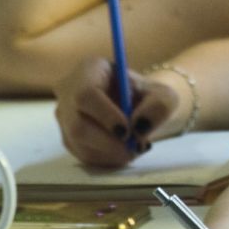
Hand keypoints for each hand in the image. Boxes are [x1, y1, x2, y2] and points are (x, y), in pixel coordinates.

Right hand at [53, 57, 177, 166]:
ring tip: (136, 147)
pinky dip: (108, 159)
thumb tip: (139, 126)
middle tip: (135, 147)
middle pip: (77, 124)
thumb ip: (158, 107)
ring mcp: (65, 116)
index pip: (86, 94)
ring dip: (111, 152)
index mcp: (90, 69)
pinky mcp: (69, 138)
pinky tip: (125, 151)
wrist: (141, 108)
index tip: (128, 130)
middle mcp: (69, 91)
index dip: (105, 115)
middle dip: (108, 142)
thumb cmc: (149, 97)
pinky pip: (83, 155)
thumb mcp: (163, 96)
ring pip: (79, 142)